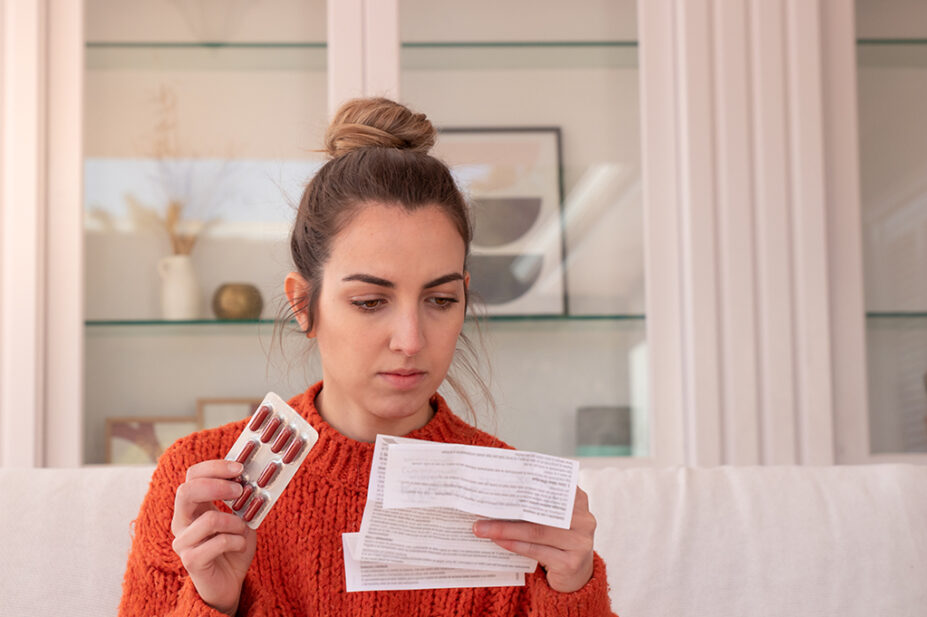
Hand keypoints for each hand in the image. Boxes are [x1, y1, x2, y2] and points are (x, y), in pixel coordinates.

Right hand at [171, 460, 256, 615]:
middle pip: (186, 490)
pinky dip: (237, 541)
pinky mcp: (191, 560)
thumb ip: (243, 499)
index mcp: (192, 506)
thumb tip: (253, 476)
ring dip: (235, 522)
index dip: (215, 467)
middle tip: (240, 490)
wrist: (230, 582)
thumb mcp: (241, 517)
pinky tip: (239, 545)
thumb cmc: (234, 545)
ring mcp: (183, 542)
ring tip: (242, 529)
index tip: (239, 468)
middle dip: (217, 485)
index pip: (193, 476)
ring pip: (209, 520)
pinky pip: (219, 542)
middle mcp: (181, 521)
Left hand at [473, 487, 595, 592]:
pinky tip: (498, 541)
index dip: (521, 485)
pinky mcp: (571, 562)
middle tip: (480, 510)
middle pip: (539, 510)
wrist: (576, 574)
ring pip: (536, 532)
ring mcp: (580, 541)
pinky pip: (536, 551)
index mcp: (577, 498)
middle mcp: (583, 518)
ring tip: (482, 528)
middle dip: (507, 511)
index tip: (497, 484)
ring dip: (505, 530)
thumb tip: (496, 495)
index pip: (547, 487)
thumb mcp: (551, 518)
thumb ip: (534, 504)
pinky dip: (515, 545)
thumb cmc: (556, 539)